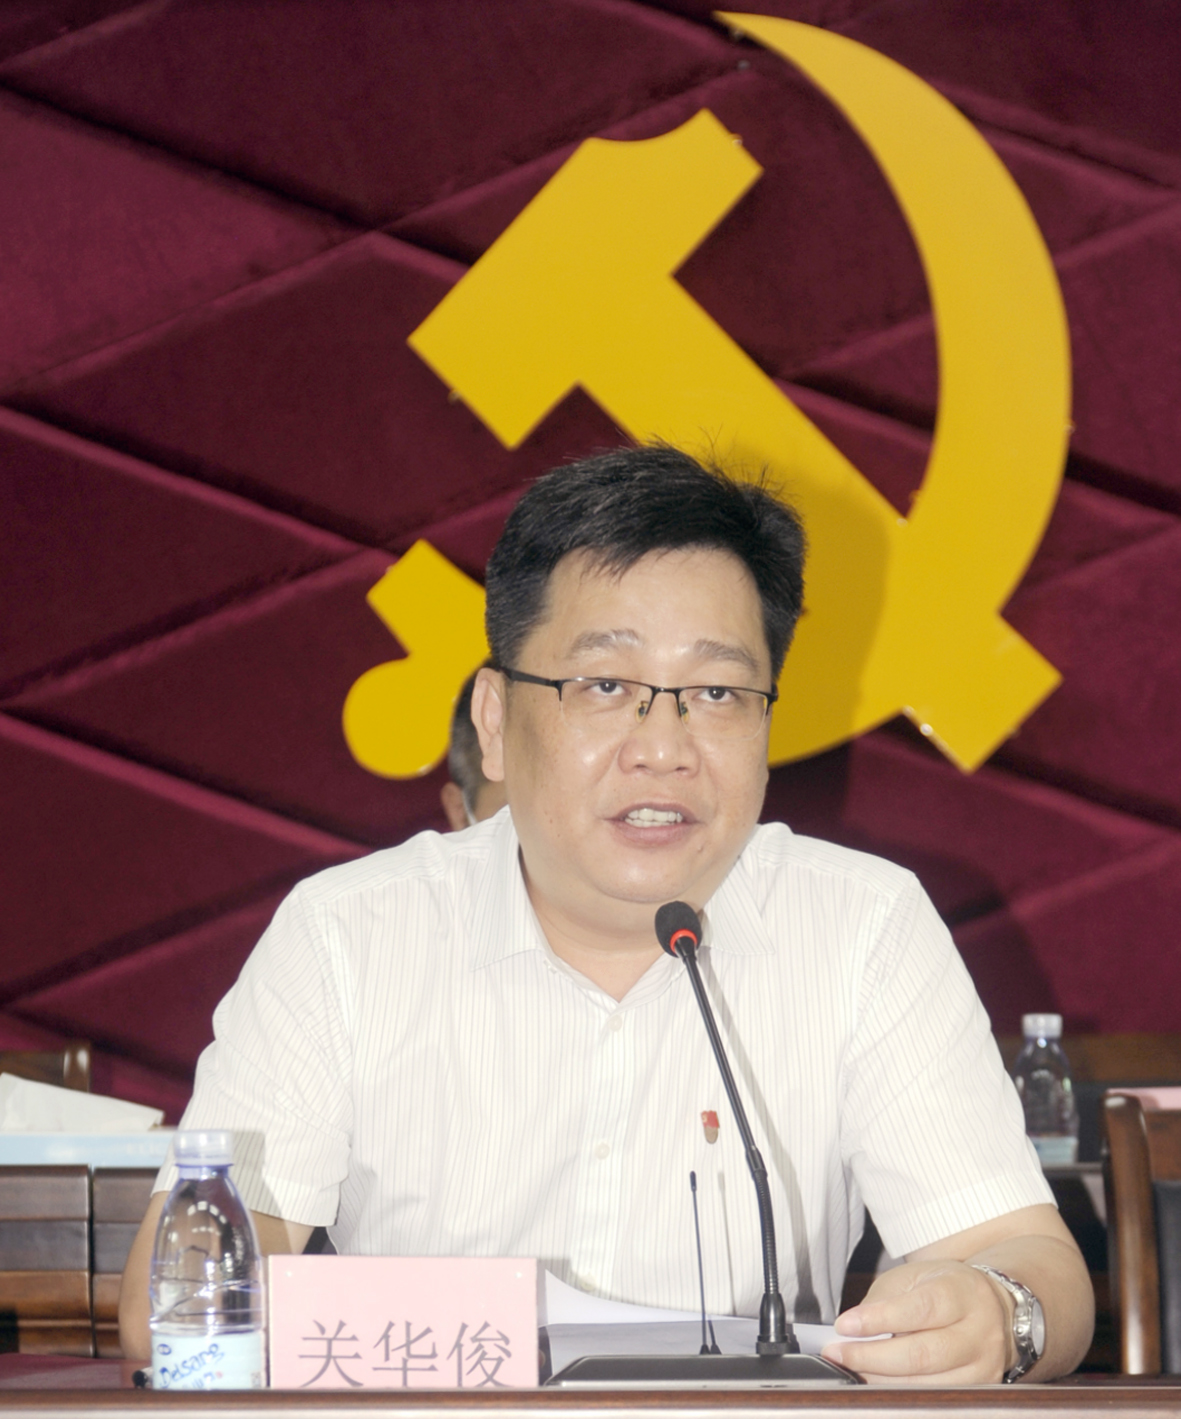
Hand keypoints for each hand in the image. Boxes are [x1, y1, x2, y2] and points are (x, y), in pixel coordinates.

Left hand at [821, 1259, 1011, 1384]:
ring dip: (882, 1380)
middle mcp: (979, 1332)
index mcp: (962, 1292)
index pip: (919, 1309)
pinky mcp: (981, 1390)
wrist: (993, 1308)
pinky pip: (936, 1399)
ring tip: (851, 1370)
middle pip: (923, 1354)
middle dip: (873, 1358)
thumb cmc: (943, 1289)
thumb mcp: (913, 1277)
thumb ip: (884, 1301)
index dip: (879, 1320)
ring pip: (928, 1384)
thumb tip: (851, 1332)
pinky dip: (901, 1394)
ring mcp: (983, 1366)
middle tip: (838, 1354)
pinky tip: (878, 1384)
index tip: (844, 1326)